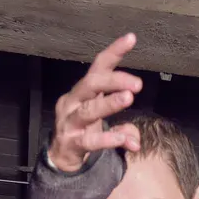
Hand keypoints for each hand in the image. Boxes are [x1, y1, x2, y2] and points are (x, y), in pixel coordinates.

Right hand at [46, 33, 143, 172]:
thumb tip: (135, 140)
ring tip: (128, 98)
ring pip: (89, 110)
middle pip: (91, 83)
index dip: (114, 52)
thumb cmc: (84, 133)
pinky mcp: (71, 143)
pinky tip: (122, 139)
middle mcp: (74, 101)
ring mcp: (70, 121)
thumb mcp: (105, 126)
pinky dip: (107, 139)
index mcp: (84, 91)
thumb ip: (124, 130)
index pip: (98, 66)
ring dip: (109, 103)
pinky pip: (89, 140)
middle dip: (114, 80)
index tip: (131, 38)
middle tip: (137, 84)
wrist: (60, 159)